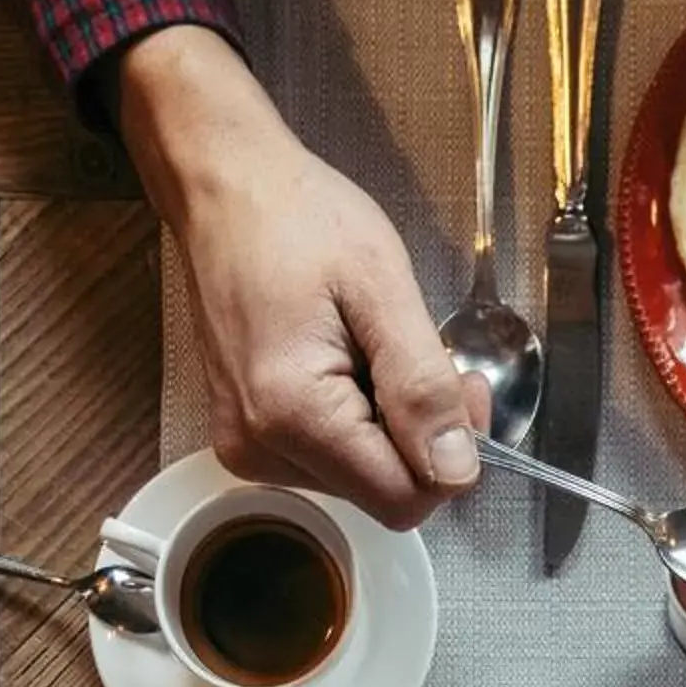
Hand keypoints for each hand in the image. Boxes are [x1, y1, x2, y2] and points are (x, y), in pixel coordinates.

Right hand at [112, 26, 487, 528]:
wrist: (224, 186)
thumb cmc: (297, 218)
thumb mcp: (382, 288)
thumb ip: (423, 386)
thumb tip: (458, 468)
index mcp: (292, 415)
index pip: (404, 500)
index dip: (452, 456)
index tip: (461, 386)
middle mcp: (259, 447)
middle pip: (383, 492)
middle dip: (422, 437)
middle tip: (422, 353)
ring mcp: (248, 445)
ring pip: (361, 479)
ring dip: (389, 425)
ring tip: (372, 347)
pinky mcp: (248, 435)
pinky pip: (330, 457)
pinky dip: (357, 420)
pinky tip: (346, 360)